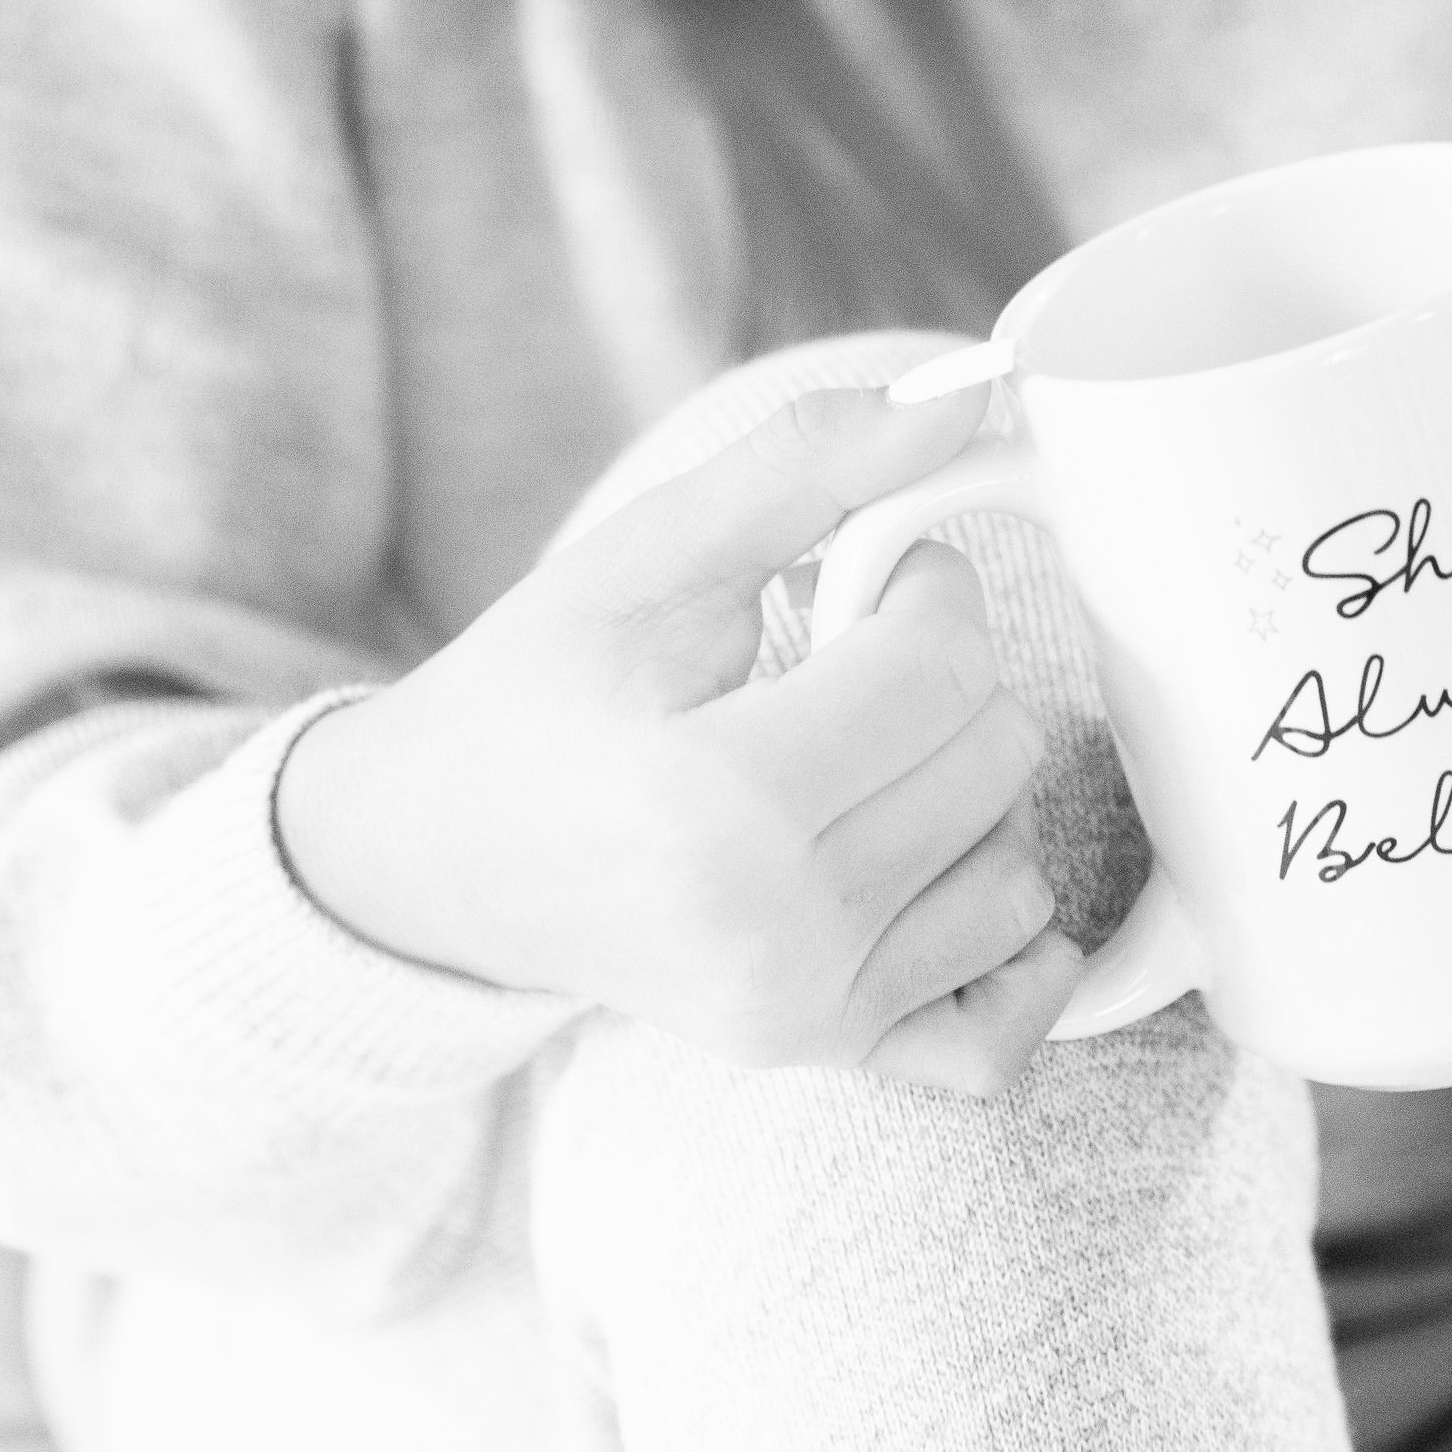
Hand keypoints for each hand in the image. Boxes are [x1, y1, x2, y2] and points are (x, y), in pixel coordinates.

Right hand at [273, 385, 1083, 1092]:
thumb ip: (808, 464)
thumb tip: (964, 396)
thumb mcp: (648, 554)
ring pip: (1020, 868)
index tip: (867, 578)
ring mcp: (802, 1013)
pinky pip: (1006, 1025)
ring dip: (968, 791)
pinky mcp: (821, 1054)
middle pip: (994, 756)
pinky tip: (949, 868)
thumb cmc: (540, 692)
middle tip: (849, 661)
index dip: (926, 587)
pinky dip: (1012, 950)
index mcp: (720, 802)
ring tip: (860, 755)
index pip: (944, 664)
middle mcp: (772, 933)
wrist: (432, 858)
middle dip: (943, 677)